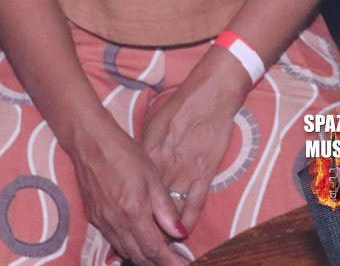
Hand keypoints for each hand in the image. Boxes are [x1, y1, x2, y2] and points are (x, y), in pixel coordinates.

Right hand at [71, 125, 188, 265]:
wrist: (92, 144)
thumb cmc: (126, 155)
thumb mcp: (152, 177)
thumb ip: (165, 209)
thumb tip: (180, 233)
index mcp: (133, 213)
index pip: (154, 249)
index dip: (169, 262)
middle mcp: (116, 223)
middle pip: (138, 256)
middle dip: (157, 263)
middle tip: (173, 262)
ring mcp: (102, 222)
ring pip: (124, 251)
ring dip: (142, 257)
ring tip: (159, 254)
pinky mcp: (94, 218)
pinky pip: (113, 241)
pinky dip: (128, 246)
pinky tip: (137, 240)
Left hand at [137, 67, 248, 232]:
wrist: (210, 95)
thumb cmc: (180, 107)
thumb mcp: (153, 126)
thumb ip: (145, 151)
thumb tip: (137, 170)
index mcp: (148, 155)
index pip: (135, 191)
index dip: (132, 210)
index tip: (129, 224)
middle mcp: (163, 168)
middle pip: (150, 205)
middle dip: (146, 226)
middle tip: (144, 242)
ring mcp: (184, 172)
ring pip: (171, 210)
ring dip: (166, 230)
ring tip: (162, 244)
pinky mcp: (204, 173)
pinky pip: (194, 204)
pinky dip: (188, 221)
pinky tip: (184, 234)